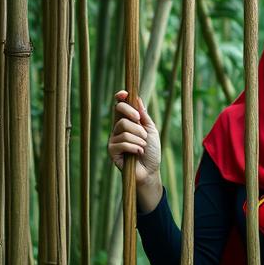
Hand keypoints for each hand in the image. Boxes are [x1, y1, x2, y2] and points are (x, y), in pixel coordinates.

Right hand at [107, 90, 162, 211]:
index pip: (119, 106)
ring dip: (138, 137)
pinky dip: (134, 146)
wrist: (150, 171)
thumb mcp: (151, 130)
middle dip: (132, 114)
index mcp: (127, 122)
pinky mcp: (111, 150)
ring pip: (123, 127)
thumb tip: (137, 98)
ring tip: (143, 146)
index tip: (124, 93)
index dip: (120, 98)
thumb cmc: (151, 151)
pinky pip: (121, 141)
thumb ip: (143, 116)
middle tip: (141, 122)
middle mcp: (118, 128)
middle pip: (119, 111)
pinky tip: (138, 153)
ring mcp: (114, 139)